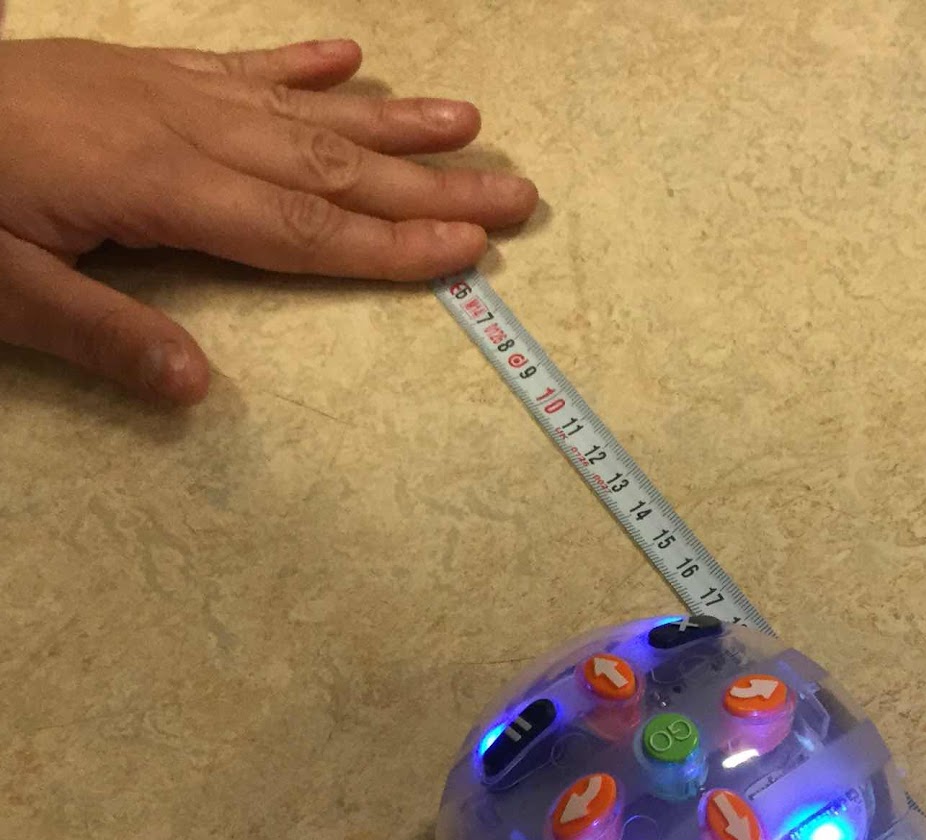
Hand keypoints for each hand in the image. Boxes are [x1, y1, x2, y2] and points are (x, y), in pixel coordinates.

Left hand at [0, 36, 537, 403]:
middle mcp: (179, 127)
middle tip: (517, 192)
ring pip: (301, 110)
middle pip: (328, 165)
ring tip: (468, 122)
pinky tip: (352, 58)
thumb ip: (101, 335)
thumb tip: (197, 389)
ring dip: (390, 121)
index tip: (471, 253)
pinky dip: (300, 62)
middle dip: (429, 185)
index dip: (390, 247)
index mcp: (156, 186)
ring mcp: (162, 90)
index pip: (300, 228)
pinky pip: (238, 64)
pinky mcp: (139, 71)